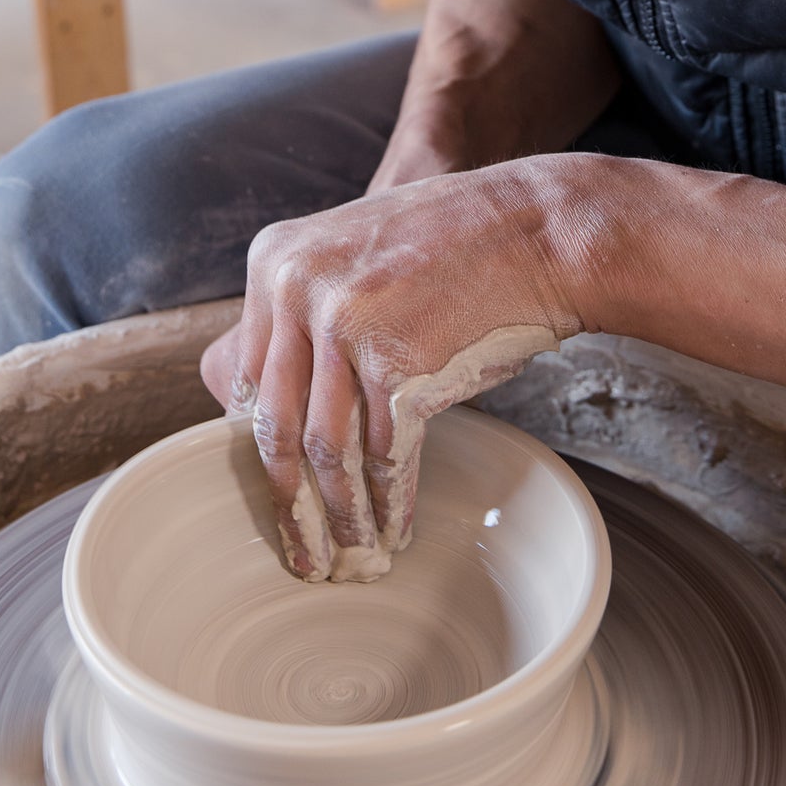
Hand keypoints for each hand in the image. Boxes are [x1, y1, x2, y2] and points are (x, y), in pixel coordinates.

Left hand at [199, 157, 592, 581]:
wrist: (538, 228)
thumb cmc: (457, 245)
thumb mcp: (353, 253)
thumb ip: (308, 311)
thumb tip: (282, 404)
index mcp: (272, 261)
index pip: (248, 379)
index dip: (263, 449)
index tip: (276, 493)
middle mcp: (294, 289)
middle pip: (276, 424)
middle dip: (289, 504)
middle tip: (302, 554)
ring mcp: (343, 325)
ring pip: (327, 450)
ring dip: (342, 517)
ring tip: (352, 557)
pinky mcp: (397, 363)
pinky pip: (386, 454)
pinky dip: (391, 501)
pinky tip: (396, 527)